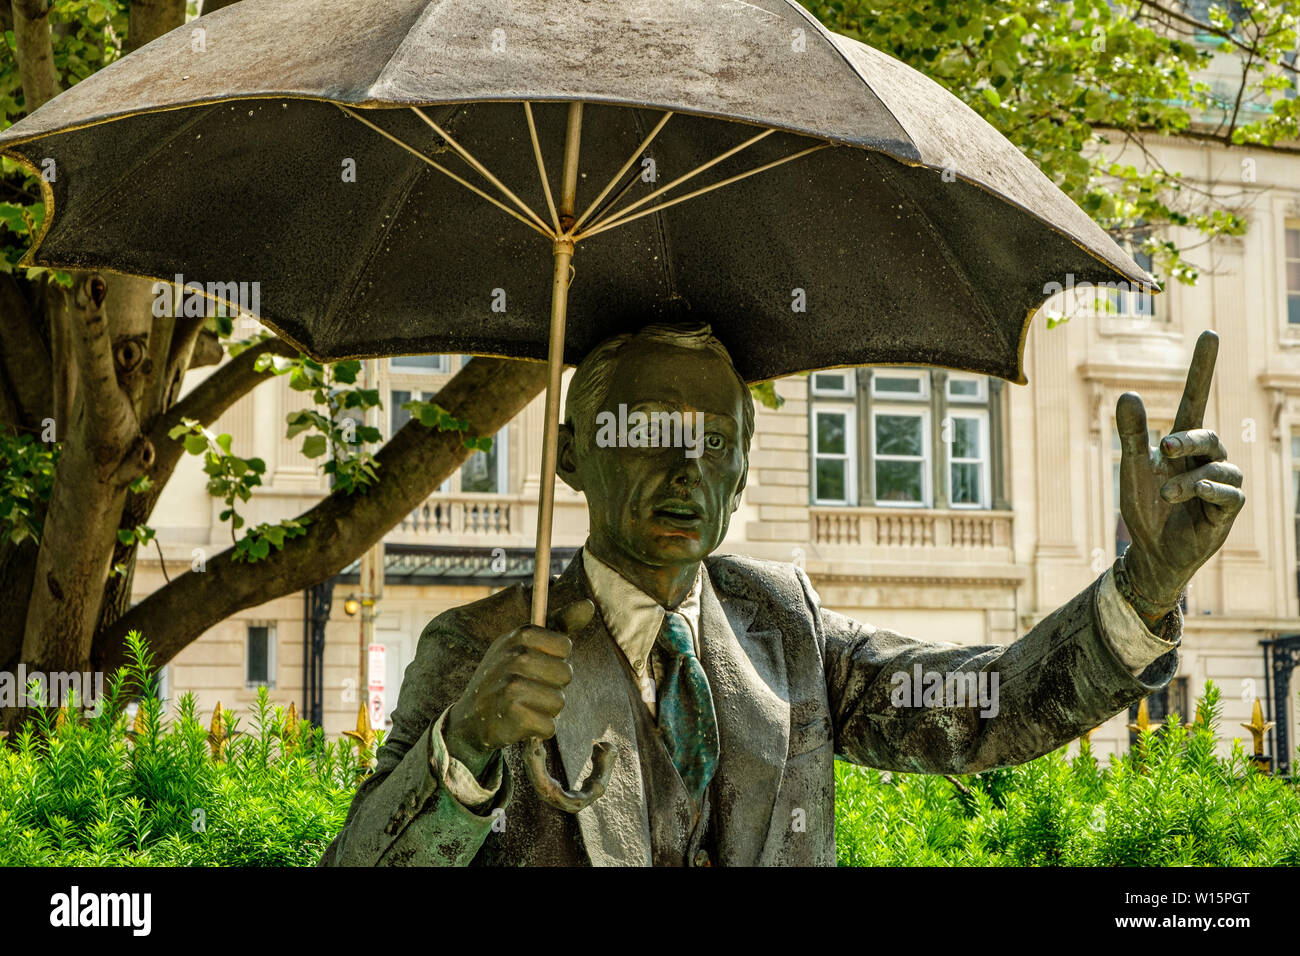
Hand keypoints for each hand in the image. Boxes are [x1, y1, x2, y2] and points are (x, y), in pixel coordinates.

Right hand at [443, 599, 593, 775]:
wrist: (470, 718)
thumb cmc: (506, 677)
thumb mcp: (527, 645)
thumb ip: (560, 624)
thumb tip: (589, 604)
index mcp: (520, 635)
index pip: (565, 646)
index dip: (556, 660)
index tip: (537, 664)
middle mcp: (515, 656)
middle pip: (565, 675)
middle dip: (552, 687)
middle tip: (528, 688)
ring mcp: (511, 685)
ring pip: (559, 702)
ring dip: (545, 710)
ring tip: (524, 705)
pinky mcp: (511, 714)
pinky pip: (549, 727)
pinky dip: (538, 730)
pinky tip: (519, 722)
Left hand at [1115, 330, 1243, 621]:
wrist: (1150, 551)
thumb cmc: (1144, 507)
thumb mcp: (1132, 468)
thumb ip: (1132, 433)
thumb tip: (1129, 393)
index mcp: (1183, 444)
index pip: (1196, 396)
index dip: (1203, 366)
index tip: (1209, 332)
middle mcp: (1207, 458)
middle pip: (1207, 434)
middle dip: (1187, 439)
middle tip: (1163, 447)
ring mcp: (1221, 483)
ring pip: (1217, 467)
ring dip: (1188, 479)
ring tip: (1164, 493)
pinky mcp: (1228, 510)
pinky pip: (1228, 493)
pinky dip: (1208, 493)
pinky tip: (1189, 499)